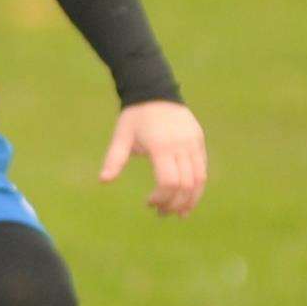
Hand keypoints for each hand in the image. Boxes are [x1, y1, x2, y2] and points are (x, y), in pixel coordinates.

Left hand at [99, 100, 205, 215]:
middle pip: (185, 184)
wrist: (155, 91)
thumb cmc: (135, 117)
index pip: (168, 181)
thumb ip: (114, 159)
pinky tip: (188, 199)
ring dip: (190, 200)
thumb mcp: (121, 136)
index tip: (148, 204)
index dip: (161, 198)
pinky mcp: (199, 140)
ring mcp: (193, 142)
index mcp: (160, 145)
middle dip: (174, 204)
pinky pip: (202, 168)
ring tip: (178, 214)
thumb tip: (103, 180)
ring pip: (199, 179)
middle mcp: (180, 145)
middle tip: (161, 214)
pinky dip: (197, 187)